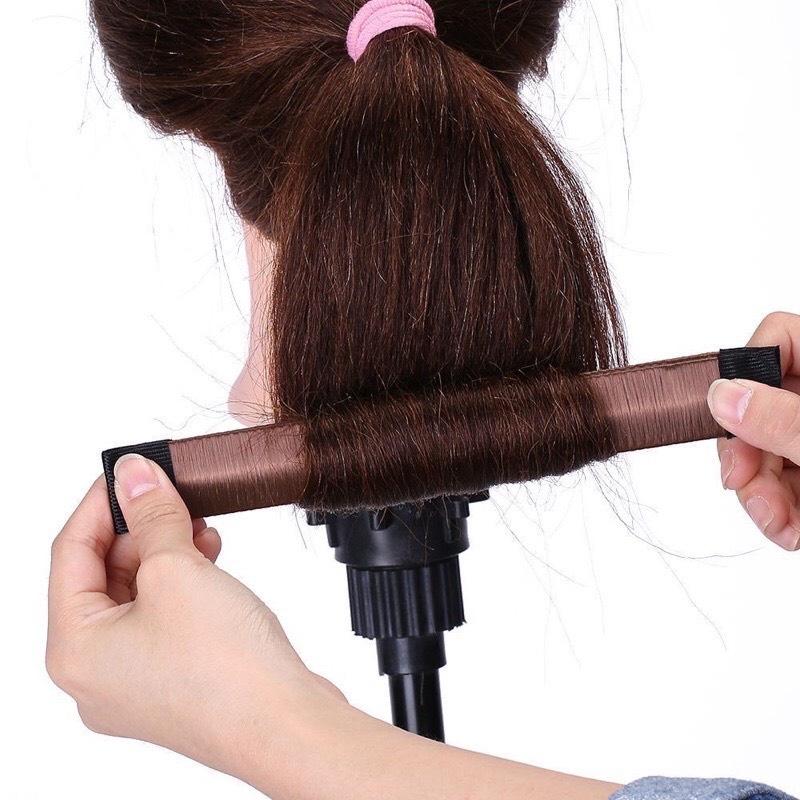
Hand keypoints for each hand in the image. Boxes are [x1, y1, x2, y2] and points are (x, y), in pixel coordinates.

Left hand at [46, 455, 344, 786]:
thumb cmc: (226, 669)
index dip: (100, 503)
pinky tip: (210, 556)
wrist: (286, 724)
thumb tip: (134, 474)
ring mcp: (137, 681)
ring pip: (137, 595)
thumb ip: (151, 515)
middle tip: (170, 493)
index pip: (70, 553)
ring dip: (165, 552)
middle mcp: (97, 673)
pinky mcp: (175, 680)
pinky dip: (183, 582)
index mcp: (74, 651)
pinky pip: (164, 617)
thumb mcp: (177, 569)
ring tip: (198, 524)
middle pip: (102, 575)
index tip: (131, 470)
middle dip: (139, 528)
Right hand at [708, 312, 799, 550]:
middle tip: (743, 487)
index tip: (731, 414)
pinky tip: (790, 531)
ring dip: (762, 496)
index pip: (780, 337)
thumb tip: (722, 395)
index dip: (747, 370)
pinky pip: (785, 481)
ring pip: (767, 451)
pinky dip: (782, 510)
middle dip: (746, 456)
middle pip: (759, 405)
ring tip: (780, 527)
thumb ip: (783, 420)